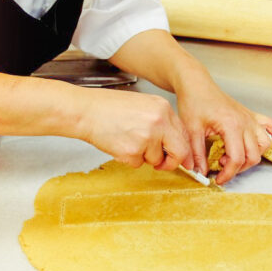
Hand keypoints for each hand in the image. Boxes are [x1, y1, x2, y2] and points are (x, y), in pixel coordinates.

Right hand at [76, 87, 191, 171]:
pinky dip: (129, 159)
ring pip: (156, 159)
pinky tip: (119, 143)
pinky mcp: (133, 151)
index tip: (185, 161)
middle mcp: (159, 122)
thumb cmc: (110, 108)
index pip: (184, 135)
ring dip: (144, 157)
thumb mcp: (143, 106)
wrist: (86, 111)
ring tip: (127, 140)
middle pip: (180, 151)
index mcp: (163, 108)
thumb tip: (174, 144)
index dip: (184, 151)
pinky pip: (138, 164)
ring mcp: (147, 137)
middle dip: (172, 162)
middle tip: (163, 164)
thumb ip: (161, 123)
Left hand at [177, 81, 271, 184]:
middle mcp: (245, 122)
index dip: (228, 173)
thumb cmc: (194, 102)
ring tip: (235, 156)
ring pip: (263, 144)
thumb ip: (197, 154)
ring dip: (252, 156)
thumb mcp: (191, 130)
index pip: (236, 158)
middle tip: (221, 166)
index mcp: (231, 126)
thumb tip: (200, 172)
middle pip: (252, 155)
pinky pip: (270, 125)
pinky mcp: (250, 115)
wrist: (197, 84)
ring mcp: (250, 118)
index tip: (218, 179)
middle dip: (238, 168)